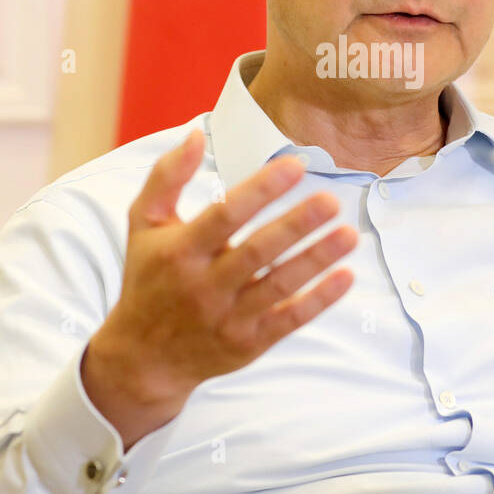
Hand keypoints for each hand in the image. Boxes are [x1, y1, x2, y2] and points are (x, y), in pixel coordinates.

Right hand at [82, 128, 357, 446]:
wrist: (143, 358)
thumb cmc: (148, 278)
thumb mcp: (144, 224)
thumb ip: (167, 177)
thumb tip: (197, 134)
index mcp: (181, 251)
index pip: (225, 215)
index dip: (261, 189)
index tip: (295, 165)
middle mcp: (204, 286)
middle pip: (257, 252)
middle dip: (297, 224)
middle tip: (331, 199)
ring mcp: (228, 318)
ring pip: (279, 286)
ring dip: (317, 260)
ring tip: (349, 234)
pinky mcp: (248, 344)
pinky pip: (288, 321)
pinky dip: (319, 300)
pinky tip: (345, 276)